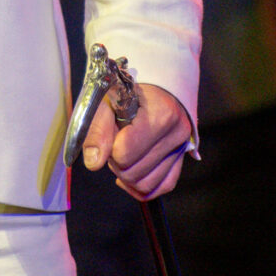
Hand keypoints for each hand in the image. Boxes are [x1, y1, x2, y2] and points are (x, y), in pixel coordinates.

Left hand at [80, 83, 195, 200]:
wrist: (152, 87)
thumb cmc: (126, 93)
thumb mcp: (106, 101)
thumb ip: (97, 129)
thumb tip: (94, 163)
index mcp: (161, 114)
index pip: (124, 153)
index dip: (109, 148)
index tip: (110, 133)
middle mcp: (177, 134)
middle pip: (133, 173)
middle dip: (116, 163)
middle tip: (113, 144)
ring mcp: (181, 149)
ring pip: (146, 186)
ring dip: (126, 177)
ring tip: (122, 155)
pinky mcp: (181, 160)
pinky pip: (161, 187)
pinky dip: (141, 188)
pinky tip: (128, 176)